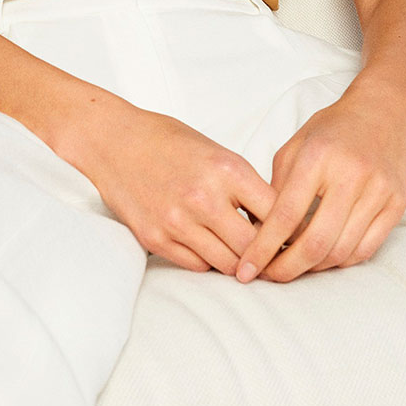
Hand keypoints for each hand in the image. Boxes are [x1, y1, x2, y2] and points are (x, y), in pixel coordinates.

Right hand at [83, 105, 278, 275]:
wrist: (114, 140)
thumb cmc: (167, 140)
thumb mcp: (215, 151)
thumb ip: (243, 184)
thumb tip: (273, 218)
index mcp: (227, 170)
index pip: (276, 213)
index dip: (287, 227)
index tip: (292, 234)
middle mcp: (205, 198)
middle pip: (254, 247)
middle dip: (266, 254)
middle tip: (273, 257)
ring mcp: (178, 222)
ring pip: (227, 264)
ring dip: (238, 262)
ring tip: (243, 256)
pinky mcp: (156, 239)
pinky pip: (197, 265)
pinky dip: (208, 261)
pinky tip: (210, 247)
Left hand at [235, 84, 405, 282]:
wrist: (383, 112)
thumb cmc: (332, 130)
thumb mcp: (295, 146)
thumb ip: (275, 187)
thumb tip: (255, 230)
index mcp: (317, 157)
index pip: (285, 215)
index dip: (263, 248)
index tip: (246, 270)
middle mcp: (350, 175)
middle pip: (315, 242)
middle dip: (287, 268)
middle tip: (269, 277)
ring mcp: (378, 191)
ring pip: (341, 251)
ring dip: (313, 268)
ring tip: (294, 267)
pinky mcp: (397, 204)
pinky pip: (366, 249)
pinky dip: (340, 261)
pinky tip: (324, 259)